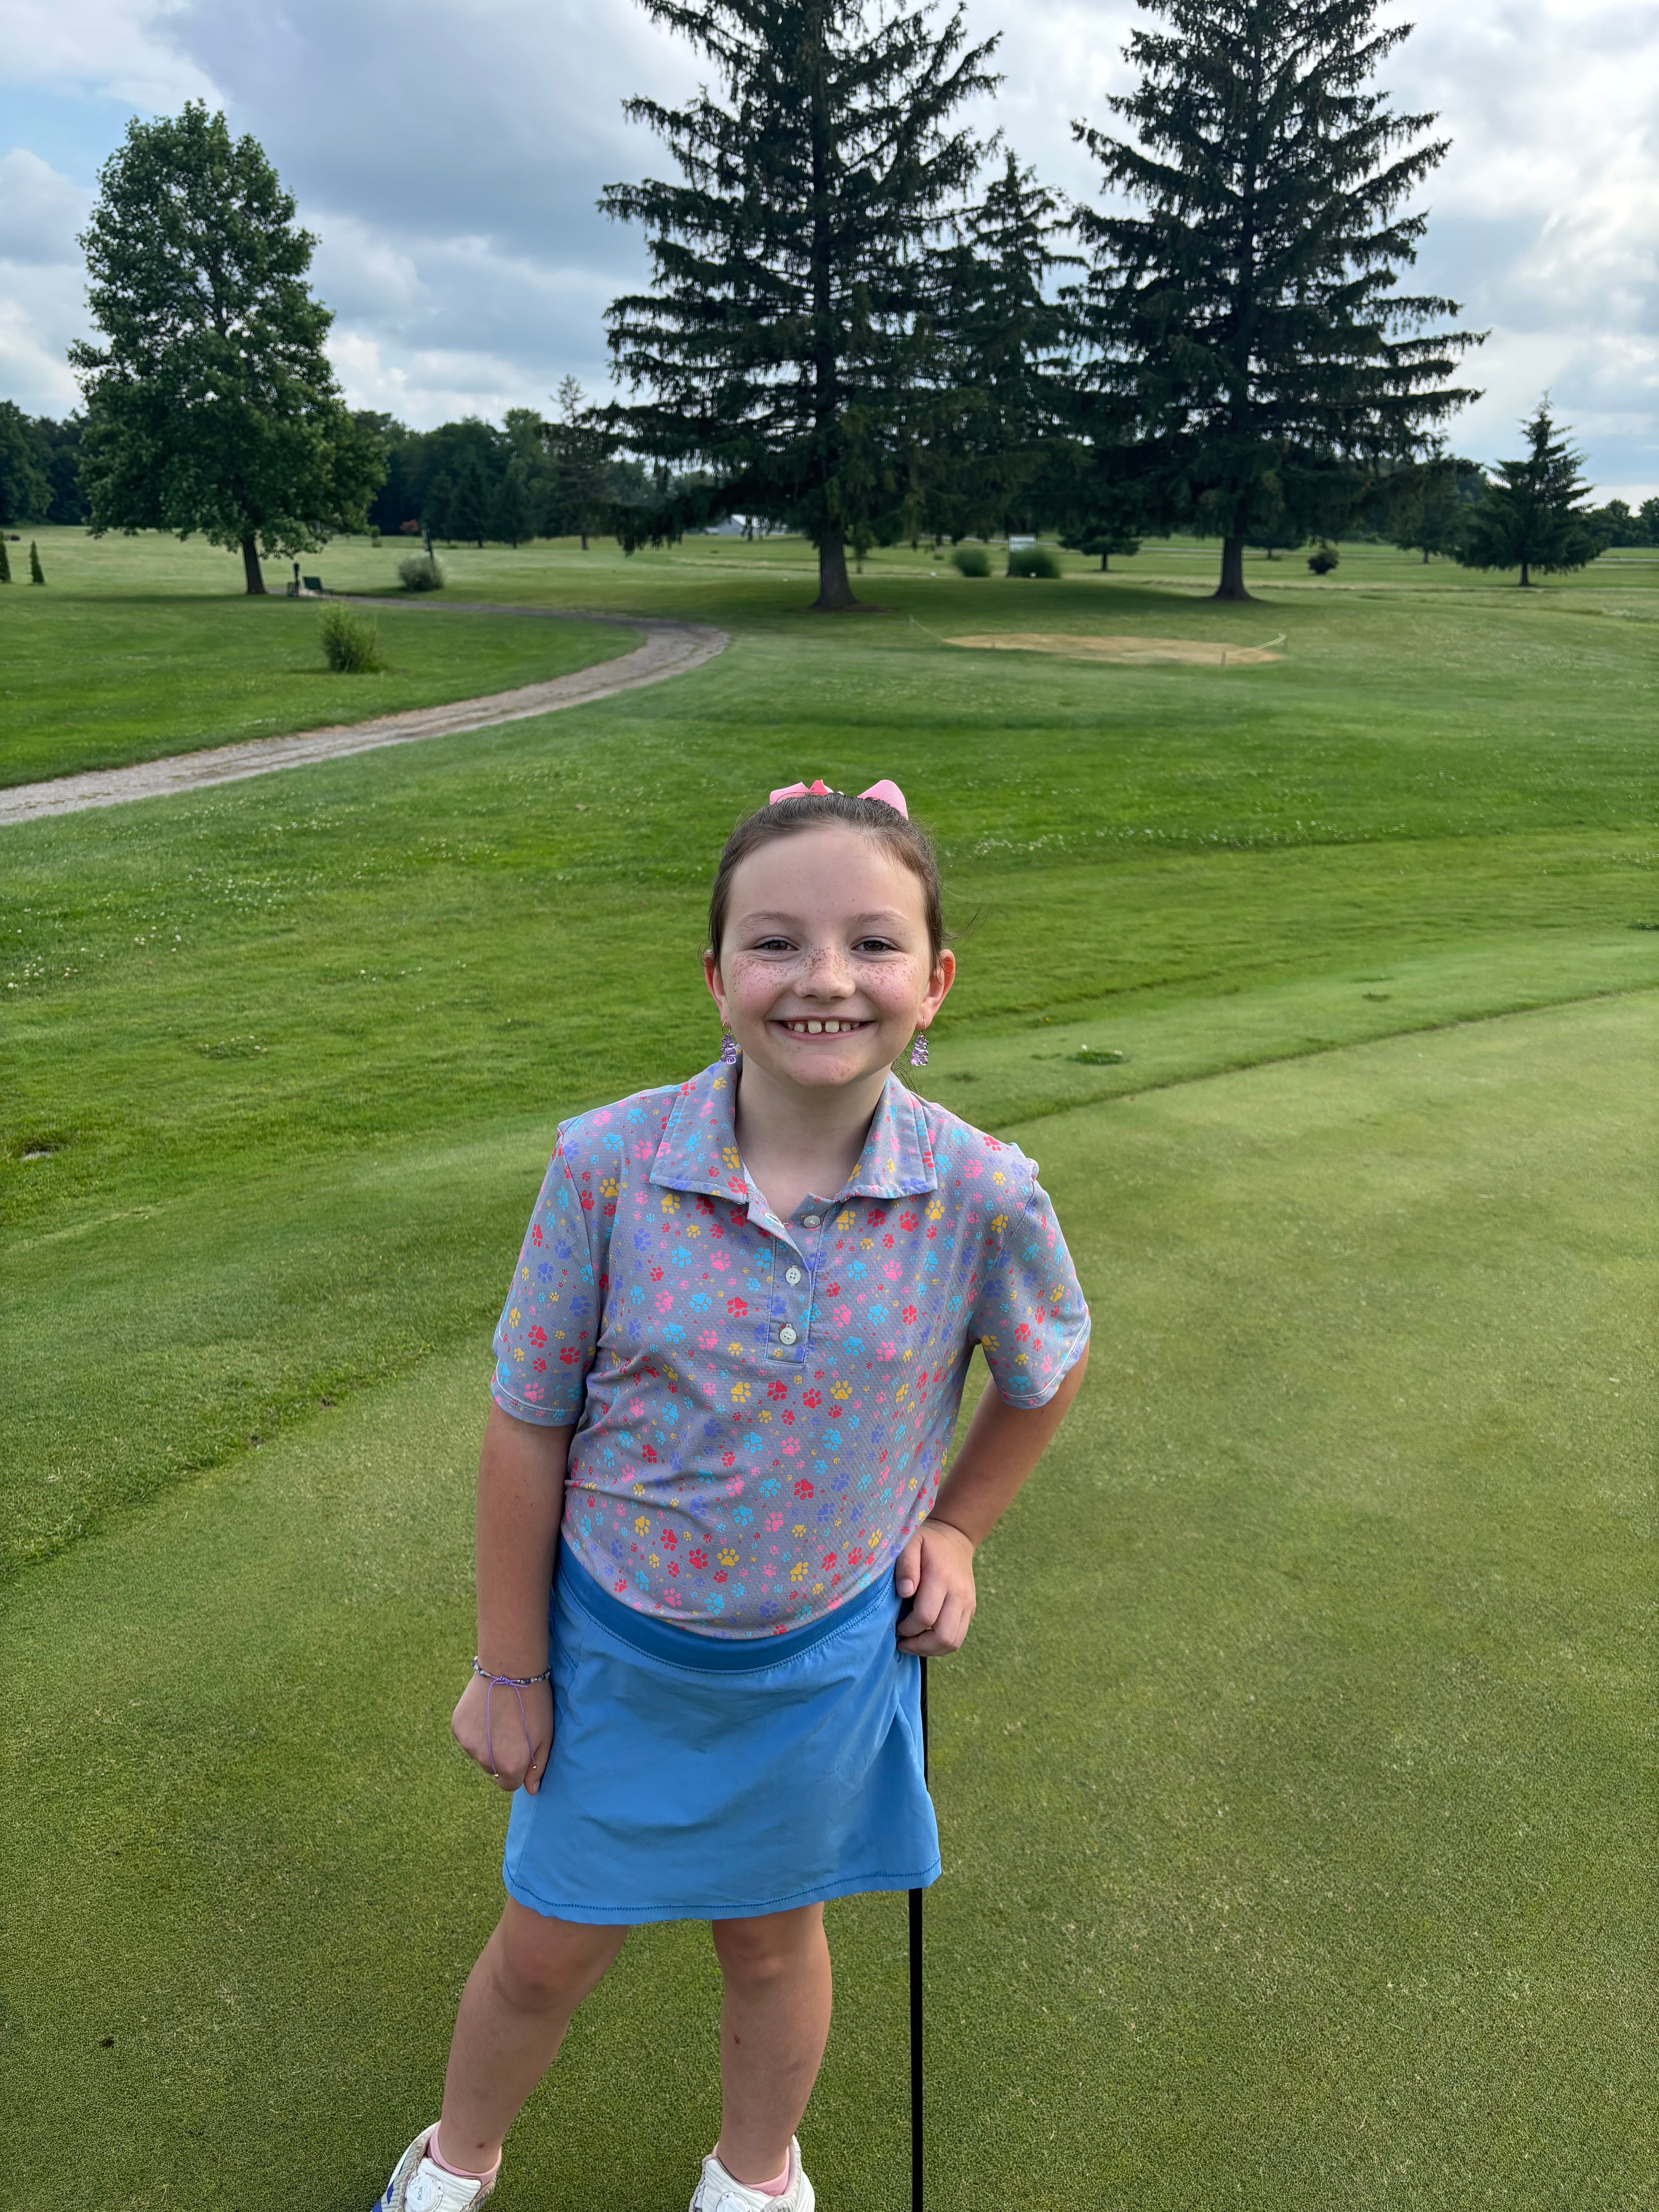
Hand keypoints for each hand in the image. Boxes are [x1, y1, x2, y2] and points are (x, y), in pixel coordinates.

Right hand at [451, 1671, 553, 1793]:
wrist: (509, 1668)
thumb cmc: (534, 1702)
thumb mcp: (546, 1736)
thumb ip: (538, 1767)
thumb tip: (530, 1790)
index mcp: (510, 1767)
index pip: (509, 1784)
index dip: (517, 1769)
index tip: (521, 1749)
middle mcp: (486, 1761)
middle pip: (493, 1769)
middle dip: (501, 1756)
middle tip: (511, 1729)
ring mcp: (468, 1744)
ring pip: (479, 1753)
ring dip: (487, 1743)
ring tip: (498, 1716)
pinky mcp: (457, 1727)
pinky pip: (467, 1736)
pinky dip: (475, 1729)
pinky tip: (485, 1710)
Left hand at [894, 1517, 976, 1655]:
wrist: (954, 1537)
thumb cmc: (926, 1542)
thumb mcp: (910, 1544)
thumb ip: (906, 1566)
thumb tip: (905, 1592)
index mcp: (942, 1578)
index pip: (926, 1617)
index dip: (907, 1628)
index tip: (895, 1626)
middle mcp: (959, 1594)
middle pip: (943, 1636)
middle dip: (919, 1646)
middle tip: (902, 1642)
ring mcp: (968, 1604)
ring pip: (953, 1642)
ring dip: (930, 1650)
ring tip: (912, 1644)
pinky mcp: (970, 1610)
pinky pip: (959, 1637)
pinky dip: (941, 1644)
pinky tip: (925, 1638)